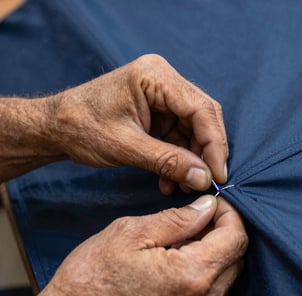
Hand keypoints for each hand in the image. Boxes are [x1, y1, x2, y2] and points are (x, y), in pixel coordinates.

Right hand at [0, 196, 246, 295]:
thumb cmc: (89, 282)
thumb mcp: (130, 234)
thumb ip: (177, 219)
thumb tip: (207, 207)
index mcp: (192, 275)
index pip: (236, 237)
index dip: (230, 214)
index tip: (214, 204)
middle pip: (235, 260)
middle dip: (222, 234)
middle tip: (197, 220)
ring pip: (223, 281)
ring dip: (212, 257)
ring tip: (181, 245)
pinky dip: (200, 280)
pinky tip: (173, 271)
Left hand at [50, 54, 227, 193]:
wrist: (55, 127)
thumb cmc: (81, 128)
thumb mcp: (126, 147)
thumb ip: (168, 162)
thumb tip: (203, 178)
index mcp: (155, 76)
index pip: (200, 109)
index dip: (214, 144)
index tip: (218, 174)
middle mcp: (163, 80)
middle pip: (201, 117)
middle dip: (205, 152)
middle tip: (206, 181)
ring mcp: (161, 95)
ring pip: (192, 129)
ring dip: (191, 159)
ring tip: (183, 186)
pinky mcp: (157, 110)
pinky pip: (178, 135)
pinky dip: (178, 158)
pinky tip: (171, 179)